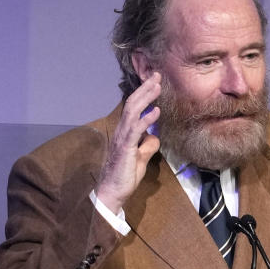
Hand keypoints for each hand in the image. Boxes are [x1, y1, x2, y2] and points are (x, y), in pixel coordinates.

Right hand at [95, 72, 161, 209]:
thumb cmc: (124, 177)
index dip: (144, 94)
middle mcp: (122, 131)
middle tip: (157, 75)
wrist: (112, 193)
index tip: (155, 83)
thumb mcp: (141, 159)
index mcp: (125, 133)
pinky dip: (146, 119)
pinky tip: (156, 111)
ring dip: (145, 97)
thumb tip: (155, 137)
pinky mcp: (125, 148)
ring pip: (132, 111)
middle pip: (132, 104)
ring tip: (157, 85)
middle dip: (145, 88)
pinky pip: (136, 130)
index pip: (134, 108)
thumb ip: (147, 147)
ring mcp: (122, 139)